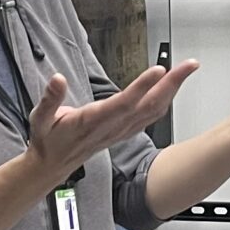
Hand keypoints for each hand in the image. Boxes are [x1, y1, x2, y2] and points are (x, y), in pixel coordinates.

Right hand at [24, 58, 200, 182]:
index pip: (122, 103)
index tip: (158, 70)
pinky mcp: (124, 132)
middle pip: (149, 105)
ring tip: (186, 69)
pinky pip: (150, 117)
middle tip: (189, 64)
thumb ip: (49, 99)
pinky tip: (172, 89)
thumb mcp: (39, 119)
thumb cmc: (48, 140)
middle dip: (172, 84)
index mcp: (92, 121)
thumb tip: (57, 79)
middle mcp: (112, 127)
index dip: (142, 87)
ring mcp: (121, 131)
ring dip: (173, 89)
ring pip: (154, 111)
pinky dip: (165, 101)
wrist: (52, 165)